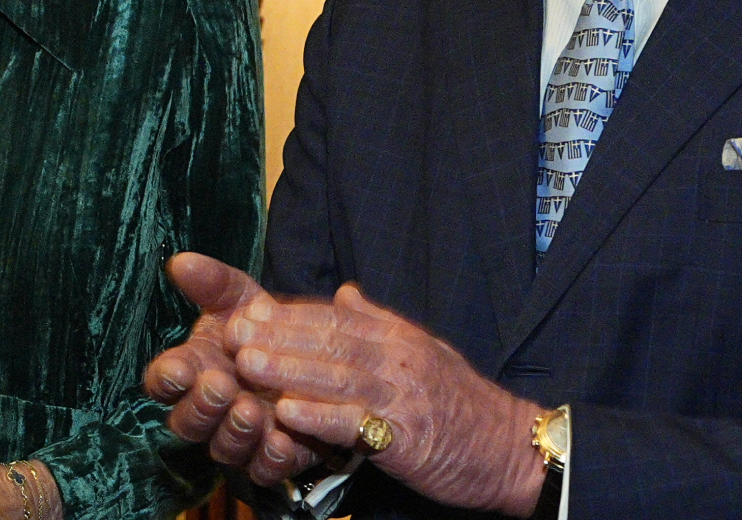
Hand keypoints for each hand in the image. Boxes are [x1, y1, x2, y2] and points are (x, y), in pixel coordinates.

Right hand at [142, 253, 325, 484]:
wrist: (315, 354)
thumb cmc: (265, 325)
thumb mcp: (241, 297)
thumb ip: (212, 282)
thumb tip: (179, 260)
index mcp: (192, 371)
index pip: (163, 382)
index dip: (166, 379)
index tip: (179, 368)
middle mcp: (209, 409)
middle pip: (187, 422)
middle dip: (202, 406)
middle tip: (221, 385)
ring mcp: (239, 437)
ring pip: (223, 448)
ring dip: (234, 432)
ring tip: (252, 410)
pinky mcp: (272, 457)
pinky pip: (263, 469)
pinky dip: (269, 458)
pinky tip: (282, 440)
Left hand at [231, 283, 545, 516]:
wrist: (511, 448)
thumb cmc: (461, 404)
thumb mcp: (424, 351)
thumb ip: (379, 323)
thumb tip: (345, 294)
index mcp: (398, 336)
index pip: (335, 318)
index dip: (289, 314)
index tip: (247, 309)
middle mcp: (398, 357)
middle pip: (329, 340)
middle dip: (276, 334)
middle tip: (230, 329)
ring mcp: (402, 395)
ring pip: (337, 375)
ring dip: (287, 368)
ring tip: (245, 362)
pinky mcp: (405, 436)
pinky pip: (354, 423)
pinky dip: (318, 416)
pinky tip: (284, 413)